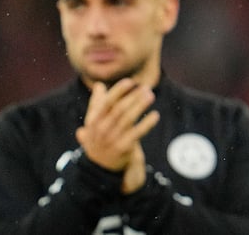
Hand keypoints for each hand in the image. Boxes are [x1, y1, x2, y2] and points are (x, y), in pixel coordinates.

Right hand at [75, 79, 159, 193]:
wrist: (100, 167)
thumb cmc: (99, 139)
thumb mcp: (93, 123)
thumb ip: (96, 104)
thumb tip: (99, 85)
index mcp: (94, 121)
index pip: (106, 103)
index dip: (118, 91)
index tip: (130, 82)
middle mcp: (102, 129)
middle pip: (119, 109)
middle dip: (133, 97)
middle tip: (146, 88)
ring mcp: (112, 139)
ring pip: (128, 119)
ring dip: (140, 106)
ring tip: (151, 96)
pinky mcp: (124, 148)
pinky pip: (137, 133)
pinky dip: (147, 123)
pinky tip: (155, 115)